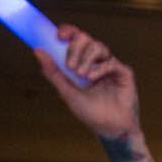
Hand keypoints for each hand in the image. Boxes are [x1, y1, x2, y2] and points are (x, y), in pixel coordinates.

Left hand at [37, 25, 142, 141]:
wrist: (109, 129)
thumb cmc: (90, 112)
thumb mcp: (66, 92)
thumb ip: (53, 72)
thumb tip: (38, 51)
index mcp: (81, 62)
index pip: (75, 39)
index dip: (68, 31)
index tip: (58, 35)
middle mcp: (96, 61)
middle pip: (86, 38)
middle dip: (75, 48)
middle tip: (70, 66)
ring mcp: (110, 66)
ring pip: (98, 47)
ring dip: (86, 58)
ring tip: (81, 75)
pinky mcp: (124, 73)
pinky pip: (111, 62)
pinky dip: (99, 68)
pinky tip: (92, 78)